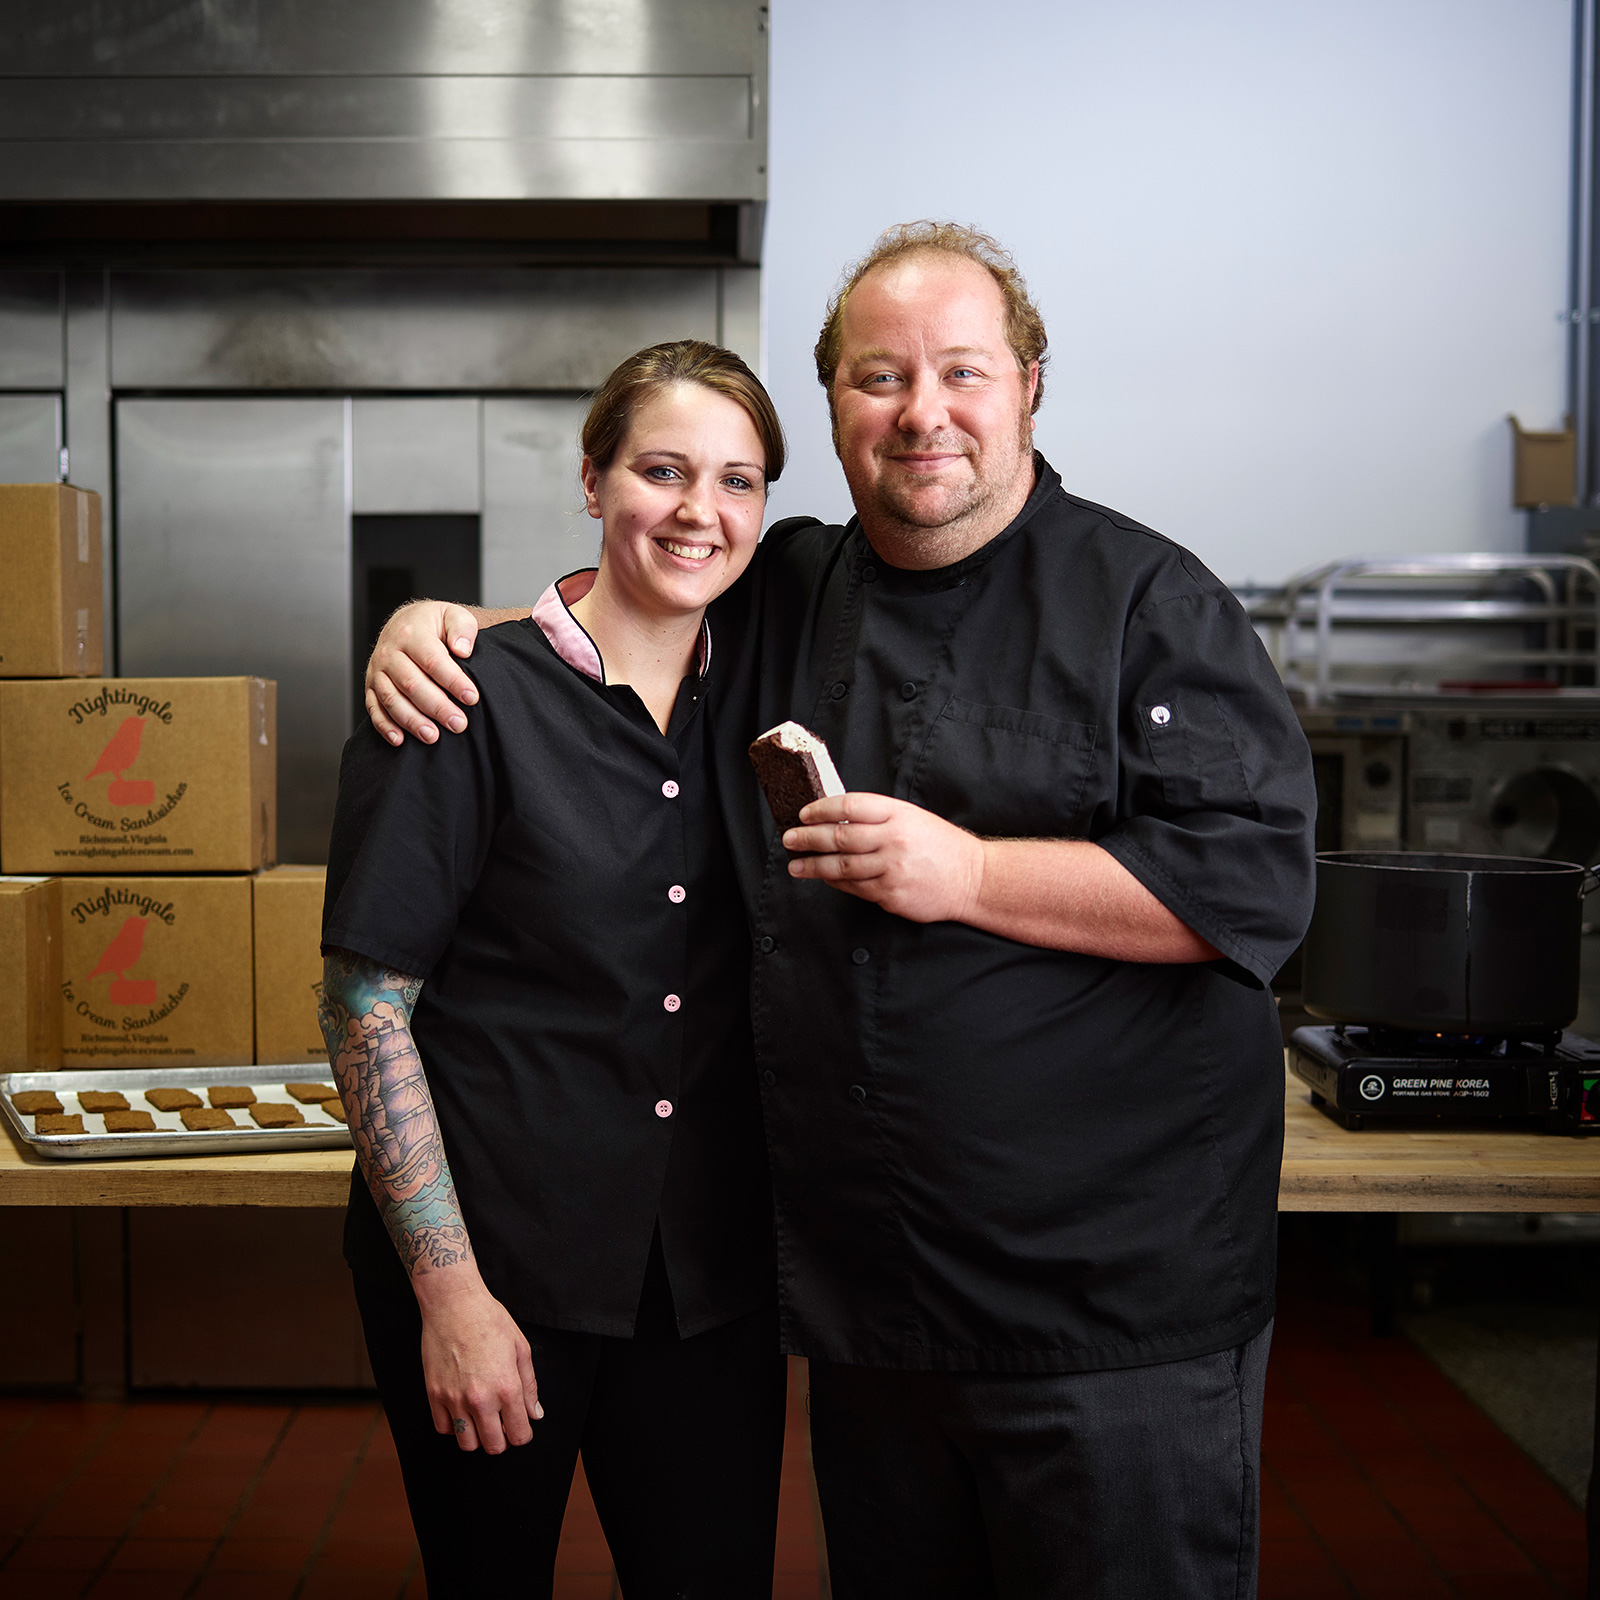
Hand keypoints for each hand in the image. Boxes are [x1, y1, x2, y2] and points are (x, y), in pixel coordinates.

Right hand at [365, 600, 481, 746]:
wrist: (407, 622)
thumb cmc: (434, 624)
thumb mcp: (453, 616)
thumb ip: (462, 629)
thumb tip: (462, 649)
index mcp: (411, 634)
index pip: (433, 661)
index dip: (453, 681)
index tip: (471, 697)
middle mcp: (390, 652)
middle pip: (412, 684)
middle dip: (437, 707)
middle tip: (458, 723)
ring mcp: (378, 670)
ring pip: (392, 699)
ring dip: (412, 721)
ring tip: (434, 736)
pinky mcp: (371, 686)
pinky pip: (373, 708)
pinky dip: (384, 726)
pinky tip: (400, 740)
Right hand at [415, 1268, 542, 1453]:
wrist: (454, 1304)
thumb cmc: (489, 1320)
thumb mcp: (520, 1348)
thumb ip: (529, 1386)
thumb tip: (534, 1413)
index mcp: (507, 1387)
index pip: (519, 1434)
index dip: (522, 1434)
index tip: (520, 1427)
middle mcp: (481, 1399)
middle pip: (493, 1446)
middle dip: (502, 1440)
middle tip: (502, 1425)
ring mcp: (455, 1399)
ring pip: (467, 1444)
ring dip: (477, 1437)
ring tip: (481, 1419)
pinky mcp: (434, 1395)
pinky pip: (444, 1429)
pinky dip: (454, 1426)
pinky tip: (462, 1411)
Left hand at [783, 793, 984, 923]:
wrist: (972, 878)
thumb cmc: (941, 846)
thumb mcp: (912, 818)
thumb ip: (877, 818)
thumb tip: (835, 820)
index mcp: (898, 814)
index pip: (849, 806)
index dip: (821, 810)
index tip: (803, 813)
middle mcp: (894, 840)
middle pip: (839, 837)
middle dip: (807, 838)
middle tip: (789, 838)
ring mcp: (892, 869)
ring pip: (841, 867)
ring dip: (813, 866)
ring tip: (796, 865)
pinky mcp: (891, 895)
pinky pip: (855, 888)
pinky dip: (836, 883)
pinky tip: (825, 879)